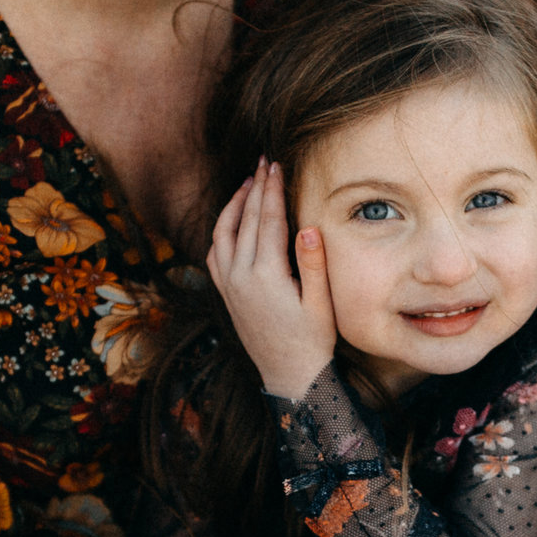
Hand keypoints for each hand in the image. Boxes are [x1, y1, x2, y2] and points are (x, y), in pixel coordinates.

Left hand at [207, 159, 333, 400]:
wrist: (288, 374)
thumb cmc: (312, 341)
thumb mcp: (321, 303)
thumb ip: (313, 263)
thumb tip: (308, 227)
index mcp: (266, 275)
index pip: (268, 220)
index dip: (272, 189)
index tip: (275, 165)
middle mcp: (241, 277)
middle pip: (247, 220)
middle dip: (256, 188)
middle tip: (264, 162)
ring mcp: (229, 285)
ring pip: (224, 233)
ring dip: (235, 205)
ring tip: (248, 183)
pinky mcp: (226, 294)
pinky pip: (215, 254)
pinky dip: (222, 231)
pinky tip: (233, 221)